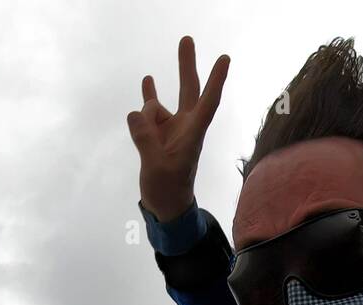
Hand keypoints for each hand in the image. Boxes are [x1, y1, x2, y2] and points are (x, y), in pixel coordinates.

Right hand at [126, 37, 229, 223]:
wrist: (166, 207)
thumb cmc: (168, 190)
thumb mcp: (155, 166)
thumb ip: (146, 139)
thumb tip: (137, 113)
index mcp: (192, 134)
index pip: (208, 102)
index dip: (216, 81)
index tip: (224, 59)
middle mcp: (184, 127)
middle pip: (188, 90)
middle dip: (187, 65)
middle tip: (186, 39)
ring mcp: (170, 129)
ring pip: (157, 106)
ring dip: (148, 111)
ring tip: (148, 134)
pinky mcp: (157, 134)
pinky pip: (148, 112)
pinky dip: (148, 98)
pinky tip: (148, 81)